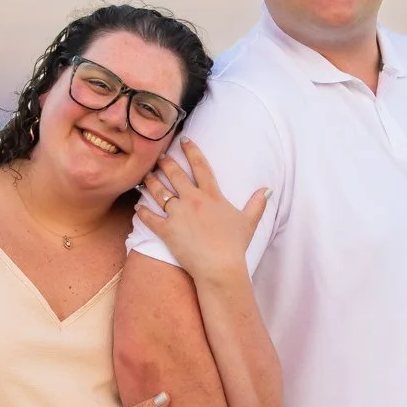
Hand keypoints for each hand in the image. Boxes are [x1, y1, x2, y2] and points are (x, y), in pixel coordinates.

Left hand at [138, 140, 271, 283]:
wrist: (220, 267)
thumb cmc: (235, 246)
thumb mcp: (249, 222)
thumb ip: (257, 203)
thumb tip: (267, 190)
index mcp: (212, 195)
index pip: (200, 165)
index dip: (191, 150)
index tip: (184, 139)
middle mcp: (192, 200)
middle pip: (175, 174)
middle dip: (165, 162)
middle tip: (159, 157)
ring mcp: (177, 214)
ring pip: (159, 191)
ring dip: (150, 182)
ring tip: (146, 176)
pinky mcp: (166, 230)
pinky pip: (149, 217)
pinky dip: (142, 210)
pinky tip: (138, 206)